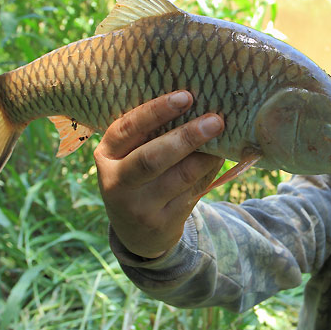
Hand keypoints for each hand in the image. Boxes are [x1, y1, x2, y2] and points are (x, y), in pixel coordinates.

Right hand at [94, 91, 225, 258]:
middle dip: (186, 137)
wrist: (137, 233)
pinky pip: (194, 191)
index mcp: (106, 156)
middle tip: (214, 120)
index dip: (156, 111)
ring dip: (206, 155)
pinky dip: (210, 171)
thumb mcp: (128, 157)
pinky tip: (220, 157)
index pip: (126, 129)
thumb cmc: (138, 178)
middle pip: (152, 158)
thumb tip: (195, 102)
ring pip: (180, 177)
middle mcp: (117, 183)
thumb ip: (148, 134)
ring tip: (223, 136)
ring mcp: (140, 207)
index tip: (185, 96)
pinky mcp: (163, 222)